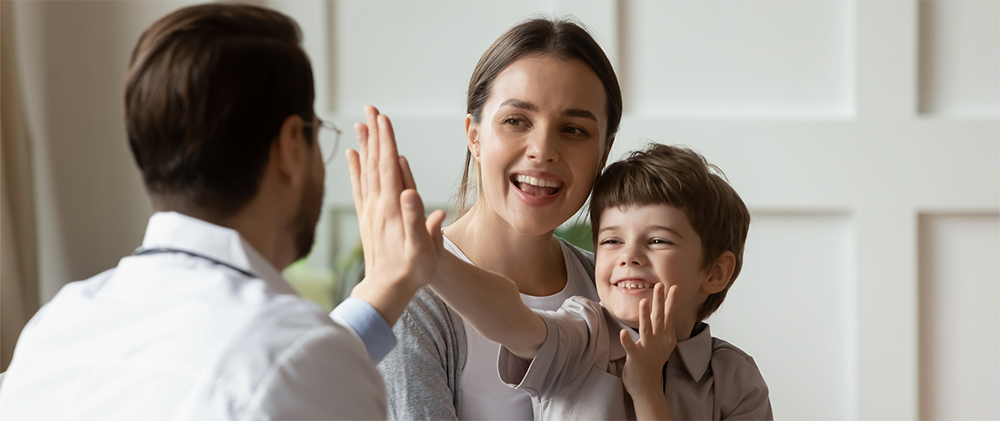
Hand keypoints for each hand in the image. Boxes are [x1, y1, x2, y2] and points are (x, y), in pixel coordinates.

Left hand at [346, 105, 445, 325]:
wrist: (386, 291)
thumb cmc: (411, 272)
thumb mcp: (423, 250)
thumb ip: (416, 221)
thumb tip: (411, 194)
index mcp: (393, 208)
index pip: (390, 166)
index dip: (387, 141)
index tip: (383, 118)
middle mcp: (379, 205)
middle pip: (376, 162)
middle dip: (375, 134)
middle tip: (371, 109)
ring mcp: (370, 211)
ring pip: (366, 171)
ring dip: (365, 146)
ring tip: (361, 124)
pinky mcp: (366, 218)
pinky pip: (359, 187)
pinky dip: (356, 169)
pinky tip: (353, 156)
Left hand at [620, 283, 677, 397]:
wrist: (647, 387)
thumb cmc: (653, 364)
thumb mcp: (663, 346)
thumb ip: (666, 331)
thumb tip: (669, 318)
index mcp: (664, 337)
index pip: (668, 316)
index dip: (670, 301)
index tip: (673, 287)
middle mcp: (658, 341)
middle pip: (659, 318)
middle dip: (660, 301)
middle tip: (660, 285)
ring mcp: (647, 349)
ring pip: (646, 329)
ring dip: (645, 316)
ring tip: (644, 301)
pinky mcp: (636, 358)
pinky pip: (630, 348)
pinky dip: (627, 341)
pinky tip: (622, 332)